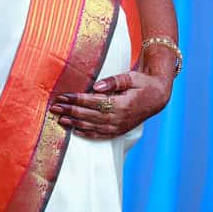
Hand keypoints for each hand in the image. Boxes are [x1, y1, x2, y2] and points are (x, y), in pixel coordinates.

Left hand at [49, 70, 170, 137]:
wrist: (158, 97)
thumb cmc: (142, 84)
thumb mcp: (131, 77)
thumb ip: (114, 81)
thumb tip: (96, 86)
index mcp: (121, 104)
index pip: (93, 102)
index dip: (76, 99)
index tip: (62, 96)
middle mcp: (118, 118)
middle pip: (89, 115)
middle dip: (70, 111)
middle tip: (54, 107)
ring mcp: (119, 126)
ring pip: (93, 126)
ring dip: (75, 123)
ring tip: (60, 118)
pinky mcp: (120, 130)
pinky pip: (101, 134)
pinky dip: (88, 133)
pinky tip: (76, 131)